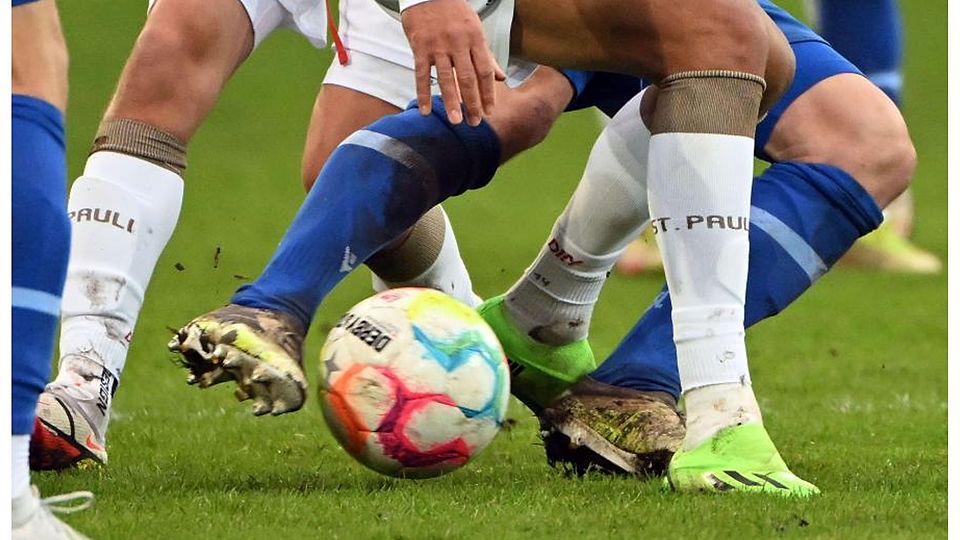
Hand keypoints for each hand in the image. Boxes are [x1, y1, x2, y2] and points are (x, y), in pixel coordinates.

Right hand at [401, 0, 505, 125]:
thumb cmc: (454, 12)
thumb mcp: (476, 29)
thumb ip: (486, 55)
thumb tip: (501, 78)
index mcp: (475, 39)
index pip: (485, 72)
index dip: (488, 93)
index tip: (490, 111)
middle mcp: (458, 43)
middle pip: (468, 78)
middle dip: (473, 103)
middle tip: (475, 122)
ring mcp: (438, 46)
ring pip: (446, 79)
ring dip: (451, 102)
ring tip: (456, 121)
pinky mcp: (420, 47)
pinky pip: (421, 75)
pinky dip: (423, 94)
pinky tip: (425, 110)